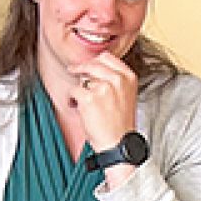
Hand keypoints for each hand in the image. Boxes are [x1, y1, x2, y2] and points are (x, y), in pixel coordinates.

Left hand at [66, 49, 141, 163]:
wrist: (118, 143)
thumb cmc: (119, 124)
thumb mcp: (125, 95)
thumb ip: (114, 79)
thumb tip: (92, 68)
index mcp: (128, 77)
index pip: (107, 57)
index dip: (94, 60)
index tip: (86, 63)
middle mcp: (118, 80)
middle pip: (92, 63)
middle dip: (80, 67)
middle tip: (72, 70)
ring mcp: (104, 88)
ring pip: (82, 79)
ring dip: (79, 89)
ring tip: (84, 103)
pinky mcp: (89, 98)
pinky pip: (73, 91)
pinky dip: (71, 99)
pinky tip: (77, 107)